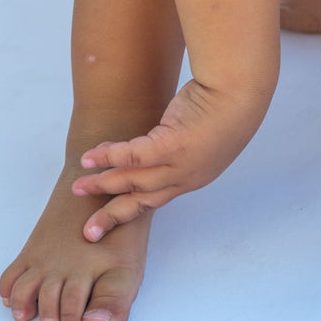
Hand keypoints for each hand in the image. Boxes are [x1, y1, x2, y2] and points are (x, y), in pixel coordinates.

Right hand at [70, 77, 270, 240]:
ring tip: (79, 186)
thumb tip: (158, 138)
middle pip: (143, 201)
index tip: (112, 218)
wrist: (241, 89)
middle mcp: (187, 176)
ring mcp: (180, 164)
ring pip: (134, 180)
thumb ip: (180, 142)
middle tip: (89, 231)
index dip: (132, 207)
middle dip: (113, 215)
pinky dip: (109, 157)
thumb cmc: (225, 102)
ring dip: (104, 184)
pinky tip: (89, 158)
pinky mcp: (173, 146)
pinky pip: (133, 155)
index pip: (158, 198)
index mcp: (195, 176)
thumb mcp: (203, 131)